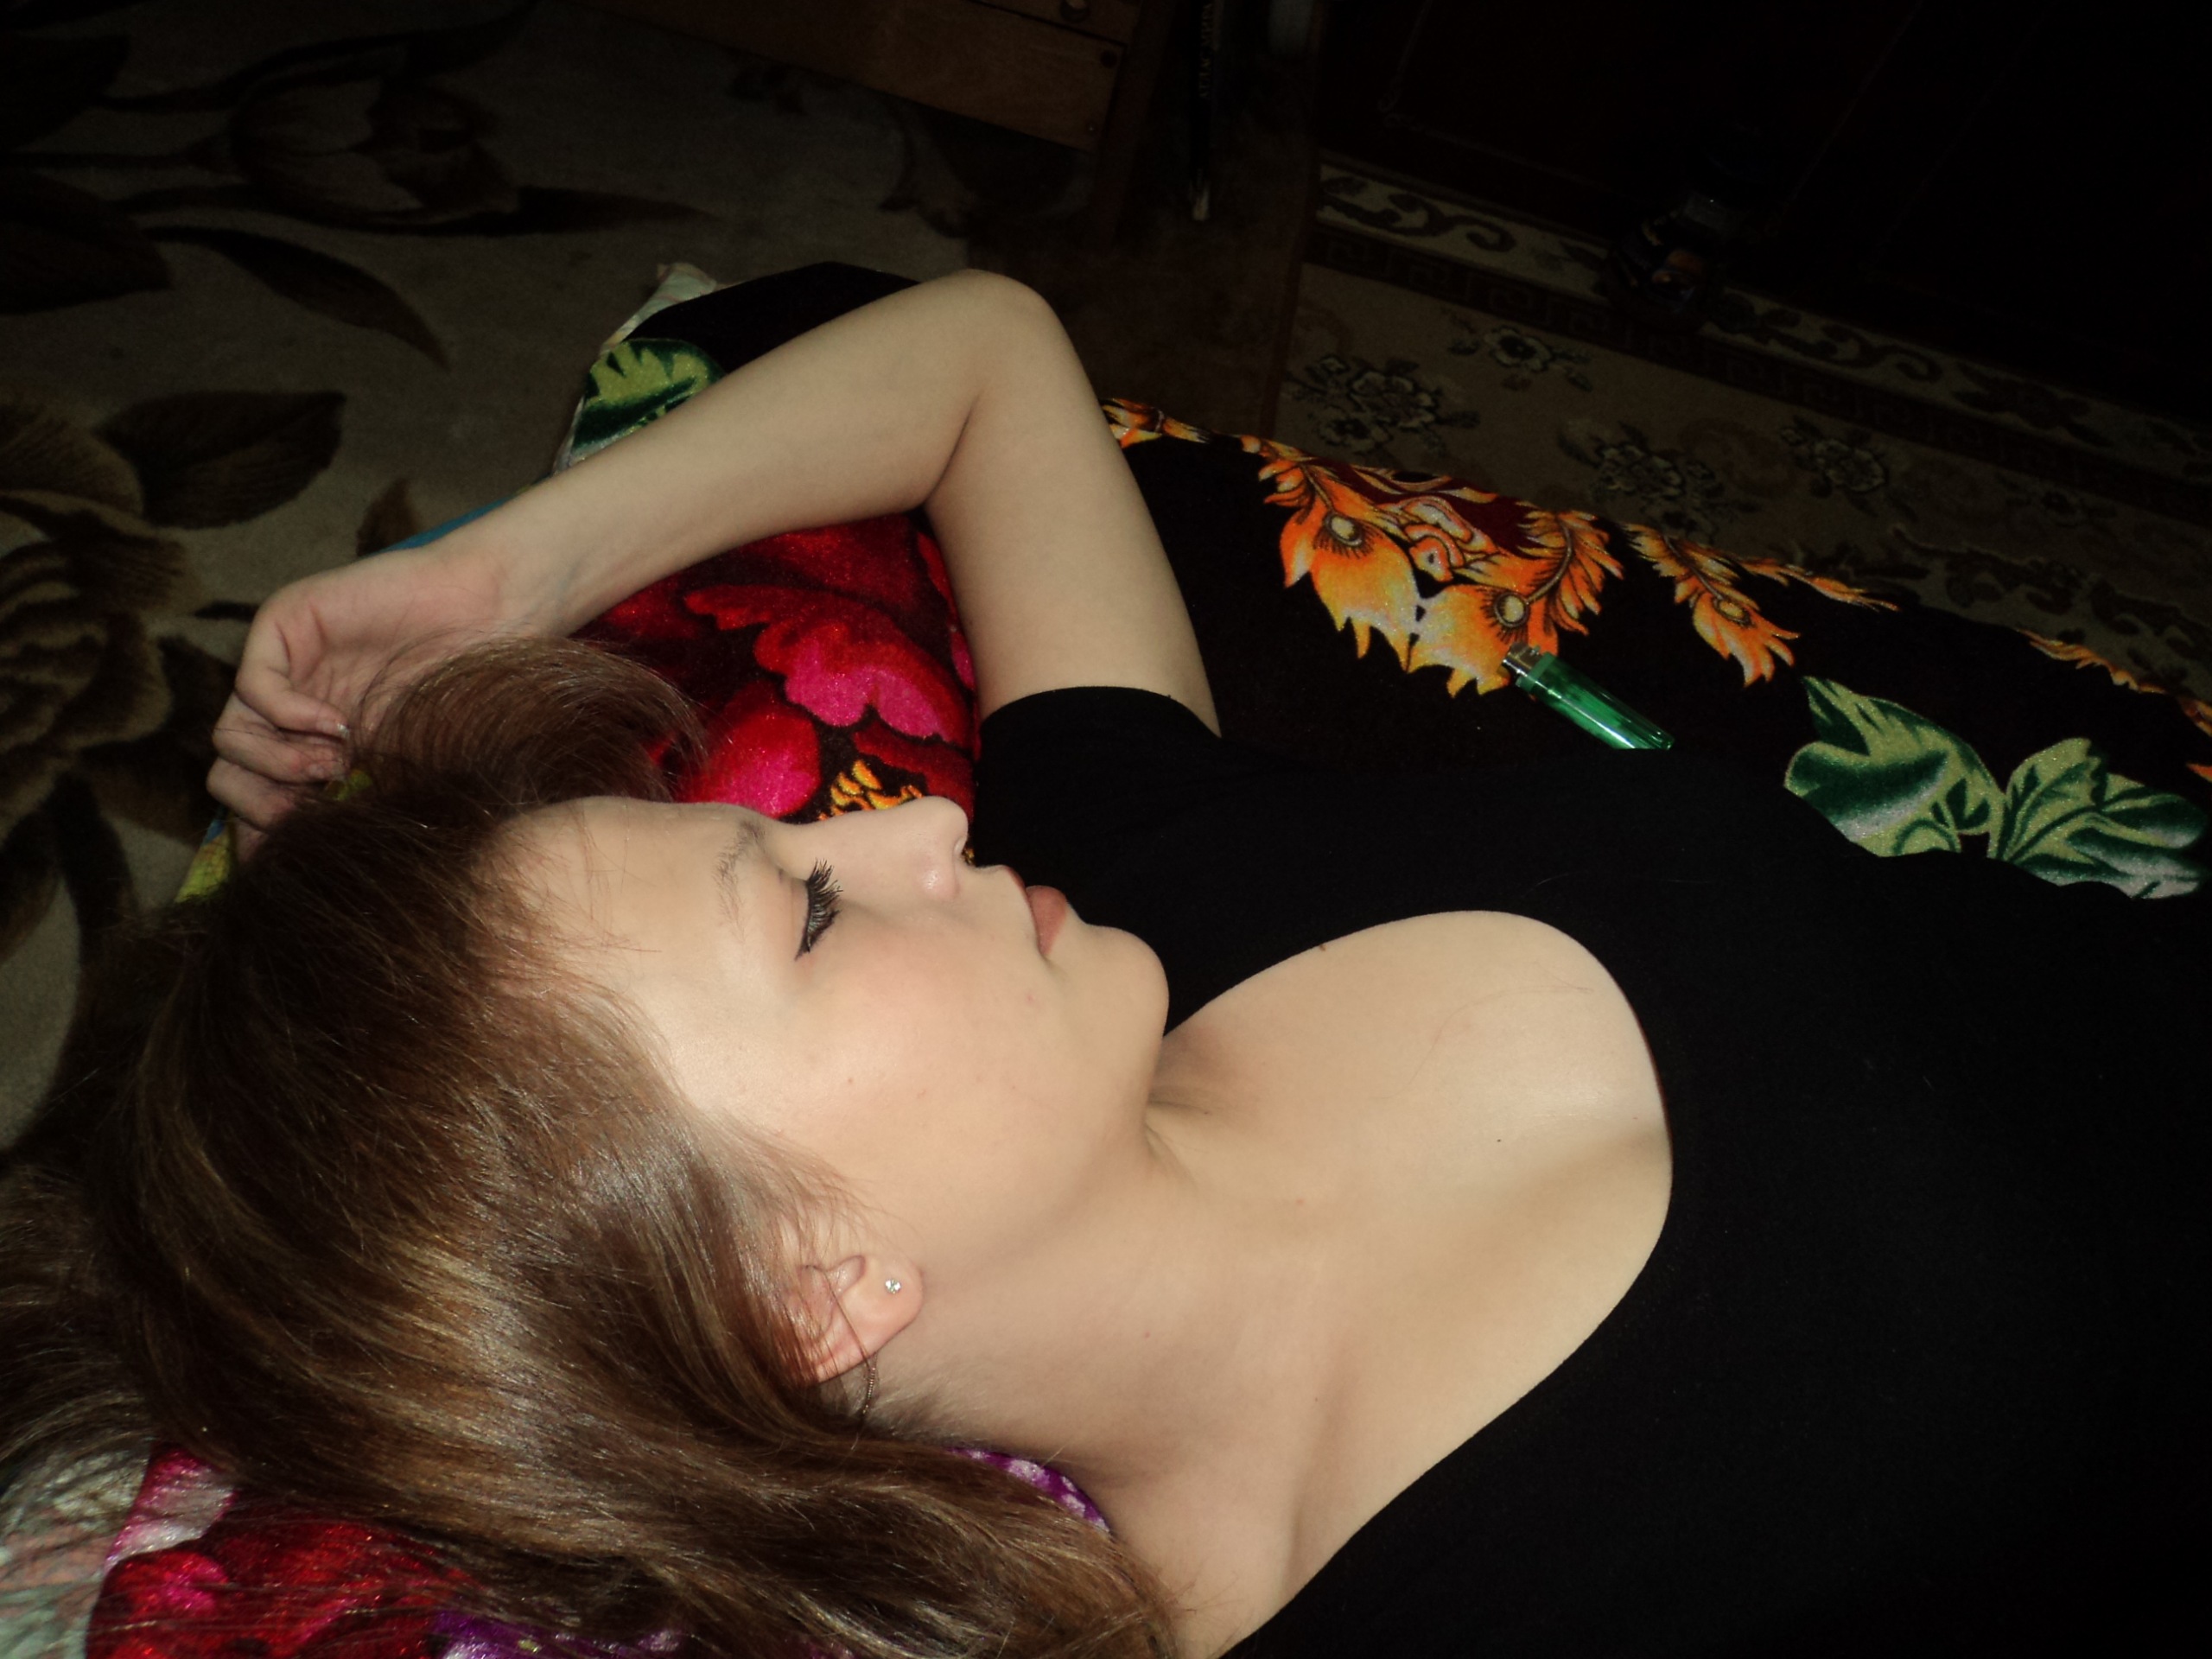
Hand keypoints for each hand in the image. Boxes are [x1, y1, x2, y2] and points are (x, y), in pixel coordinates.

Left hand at [209, 540, 522, 847]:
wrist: (495, 618)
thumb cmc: (469, 699)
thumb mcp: (408, 778)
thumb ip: (354, 814)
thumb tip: (295, 869)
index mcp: (317, 753)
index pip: (254, 804)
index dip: (267, 835)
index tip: (305, 847)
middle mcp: (291, 715)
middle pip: (228, 777)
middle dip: (265, 805)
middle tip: (318, 804)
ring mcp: (285, 672)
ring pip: (227, 739)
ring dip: (278, 765)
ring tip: (336, 763)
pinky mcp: (286, 628)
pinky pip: (252, 688)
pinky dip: (288, 718)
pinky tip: (338, 725)